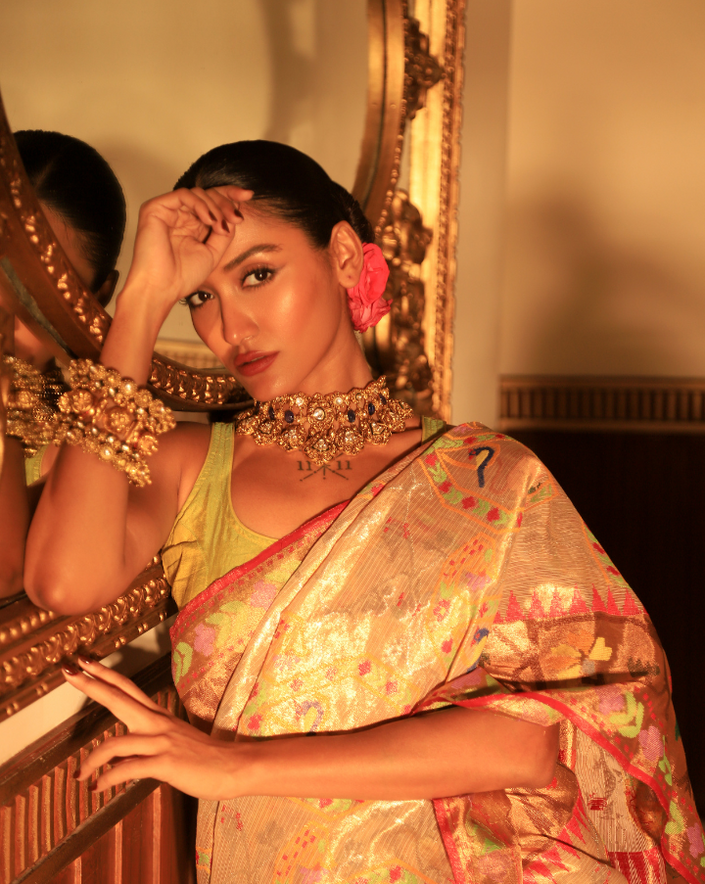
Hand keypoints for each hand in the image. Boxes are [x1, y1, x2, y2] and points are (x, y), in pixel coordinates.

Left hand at [63, 656, 240, 799]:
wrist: (233, 767)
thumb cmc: (204, 757)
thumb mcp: (173, 741)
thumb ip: (148, 741)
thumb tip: (123, 753)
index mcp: (158, 716)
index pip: (126, 688)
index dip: (104, 674)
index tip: (83, 662)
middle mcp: (157, 723)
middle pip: (118, 698)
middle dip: (91, 685)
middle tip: (69, 672)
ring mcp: (161, 742)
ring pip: (115, 744)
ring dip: (91, 761)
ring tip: (79, 776)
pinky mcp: (165, 763)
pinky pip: (127, 769)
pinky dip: (107, 779)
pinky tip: (98, 788)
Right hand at [119, 185, 251, 317]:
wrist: (162, 288)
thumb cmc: (182, 276)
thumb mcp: (213, 252)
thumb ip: (224, 232)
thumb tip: (234, 215)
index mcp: (192, 225)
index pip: (212, 203)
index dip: (230, 196)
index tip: (249, 195)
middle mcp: (180, 216)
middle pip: (207, 194)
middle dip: (226, 201)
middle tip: (237, 216)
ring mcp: (168, 211)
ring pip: (197, 193)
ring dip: (215, 206)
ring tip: (220, 225)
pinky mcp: (155, 208)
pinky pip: (183, 195)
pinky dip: (200, 204)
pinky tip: (209, 220)